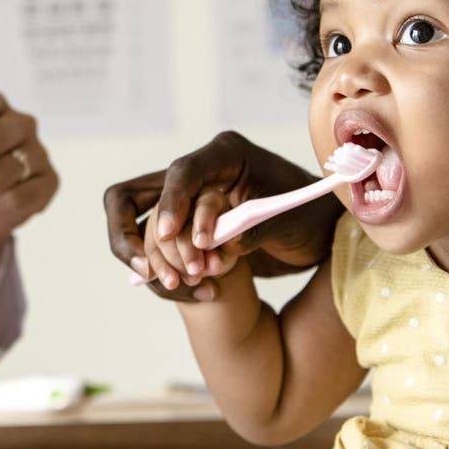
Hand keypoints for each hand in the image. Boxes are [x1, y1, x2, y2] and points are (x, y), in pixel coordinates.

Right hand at [103, 131, 341, 300]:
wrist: (317, 234)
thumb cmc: (309, 216)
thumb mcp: (289, 221)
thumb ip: (254, 229)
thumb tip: (221, 246)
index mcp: (224, 156)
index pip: (181, 173)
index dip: (169, 203)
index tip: (166, 235)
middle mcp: (197, 176)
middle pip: (131, 197)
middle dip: (131, 236)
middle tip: (152, 271)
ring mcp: (185, 204)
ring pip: (139, 230)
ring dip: (157, 262)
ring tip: (191, 284)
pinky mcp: (183, 231)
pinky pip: (157, 253)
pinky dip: (169, 275)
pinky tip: (201, 293)